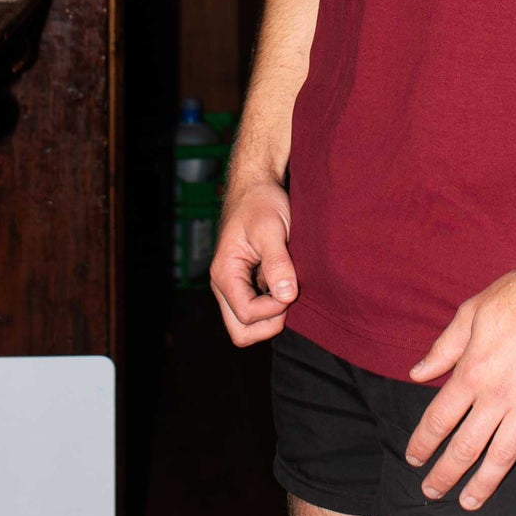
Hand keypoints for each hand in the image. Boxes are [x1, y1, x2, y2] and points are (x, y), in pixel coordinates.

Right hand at [209, 178, 297, 346]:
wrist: (256, 184)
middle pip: (241, 331)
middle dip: (268, 324)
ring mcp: (234, 284)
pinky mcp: (246, 281)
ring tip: (287, 288)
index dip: (273, 310)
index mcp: (225, 273)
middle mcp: (224, 284)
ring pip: (247, 323)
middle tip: (288, 299)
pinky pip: (255, 308)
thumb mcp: (271, 229)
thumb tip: (286, 296)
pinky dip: (272, 304)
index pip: (246, 316)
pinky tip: (285, 282)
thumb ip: (277, 263)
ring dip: (271, 315)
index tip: (290, 288)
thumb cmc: (260, 202)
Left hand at [405, 264, 515, 509]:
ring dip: (484, 484)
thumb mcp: (471, 312)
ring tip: (469, 503)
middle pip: (465, 446)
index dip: (423, 443)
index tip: (414, 459)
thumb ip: (443, 348)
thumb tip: (416, 374)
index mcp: (472, 372)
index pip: (439, 419)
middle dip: (445, 474)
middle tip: (432, 492)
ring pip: (503, 457)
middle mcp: (498, 396)